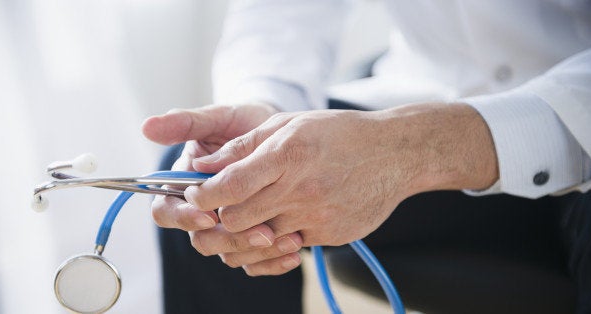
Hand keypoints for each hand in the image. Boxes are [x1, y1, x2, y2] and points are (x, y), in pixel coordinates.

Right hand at [142, 104, 304, 273]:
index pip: (166, 210)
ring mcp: (228, 226)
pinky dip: (274, 261)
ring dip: (253, 251)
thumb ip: (187, 123)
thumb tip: (147, 126)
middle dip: (227, 239)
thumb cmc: (246, 123)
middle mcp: (203, 210)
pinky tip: (295, 251)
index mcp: (185, 184)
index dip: (183, 217)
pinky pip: (255, 261)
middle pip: (199, 238)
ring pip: (227, 254)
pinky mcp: (251, 237)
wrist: (283, 135)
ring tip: (285, 239)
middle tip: (261, 232)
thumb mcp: (220, 118)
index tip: (209, 214)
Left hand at [183, 103, 498, 274]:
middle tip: (217, 206)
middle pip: (236, 221)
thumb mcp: (288, 124)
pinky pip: (288, 247)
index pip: (229, 186)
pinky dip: (276, 238)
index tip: (195, 193)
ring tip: (245, 215)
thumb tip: (202, 164)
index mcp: (287, 154)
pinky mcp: (330, 236)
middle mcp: (301, 189)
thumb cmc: (339, 133)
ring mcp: (318, 217)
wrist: (395, 154)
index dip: (202, 194)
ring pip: (259, 241)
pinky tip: (282, 218)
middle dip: (218, 217)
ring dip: (244, 232)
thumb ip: (242, 146)